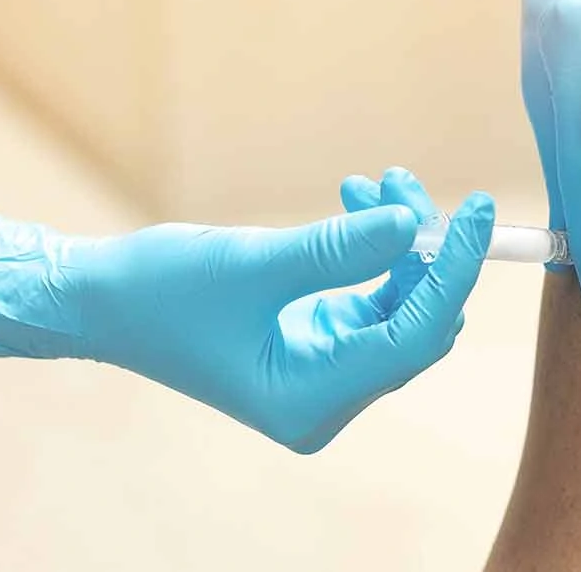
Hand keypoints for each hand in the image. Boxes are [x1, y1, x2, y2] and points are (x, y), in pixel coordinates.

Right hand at [0, 174, 494, 452]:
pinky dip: (370, 252)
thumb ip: (340, 246)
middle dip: (421, 250)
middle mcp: (325, 399)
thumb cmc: (161, 291)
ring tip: (372, 181)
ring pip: (396, 307)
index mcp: (310, 399)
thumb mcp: (254, 263)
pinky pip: (369, 299)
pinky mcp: (313, 347)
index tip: (479, 212)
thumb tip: (412, 222)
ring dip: (394, 242)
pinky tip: (355, 201)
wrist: (101, 302)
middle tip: (402, 184)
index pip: (413, 336)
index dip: (452, 271)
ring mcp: (322, 374)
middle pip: (413, 324)